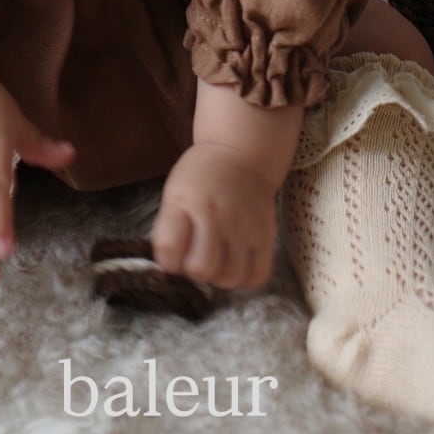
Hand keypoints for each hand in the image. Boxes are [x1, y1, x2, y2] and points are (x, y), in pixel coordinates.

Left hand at [151, 142, 277, 291]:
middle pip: (201, 269)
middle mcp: (217, 216)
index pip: (169, 250)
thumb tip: (170, 266)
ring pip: (231, 278)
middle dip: (193, 270)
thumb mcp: (174, 191)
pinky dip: (245, 279)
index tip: (172, 254)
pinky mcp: (266, 235)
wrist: (241, 153)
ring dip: (219, 277)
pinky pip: (258, 275)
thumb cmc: (201, 175)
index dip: (167, 261)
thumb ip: (168, 227)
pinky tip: (237, 265)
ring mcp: (244, 227)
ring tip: (217, 261)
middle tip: (196, 257)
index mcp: (187, 203)